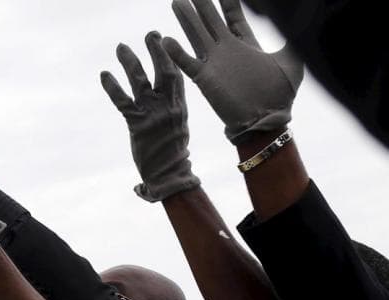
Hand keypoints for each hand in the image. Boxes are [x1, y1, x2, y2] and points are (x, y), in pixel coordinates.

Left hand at [101, 31, 200, 201]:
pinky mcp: (137, 124)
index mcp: (181, 107)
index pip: (177, 76)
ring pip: (140, 81)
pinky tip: (104, 74)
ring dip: (130, 62)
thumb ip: (172, 114)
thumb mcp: (178, 130)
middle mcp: (169, 107)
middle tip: (150, 35)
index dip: (171, 57)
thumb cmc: (173, 157)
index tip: (166, 42)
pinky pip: (122, 101)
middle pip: (164, 71)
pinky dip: (112, 86)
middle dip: (156, 50)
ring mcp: (153, 115)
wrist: (170, 177)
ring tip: (121, 47)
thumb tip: (167, 102)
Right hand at [162, 0, 302, 142]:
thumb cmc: (281, 95)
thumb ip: (294, 40)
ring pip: (197, 35)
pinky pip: (187, 63)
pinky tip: (165, 40)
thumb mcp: (292, 61)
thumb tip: (300, 20)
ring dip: (187, 20)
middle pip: (211, 21)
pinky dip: (176, 52)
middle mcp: (228, 51)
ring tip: (177, 2)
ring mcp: (215, 64)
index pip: (233, 16)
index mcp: (246, 44)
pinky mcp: (206, 79)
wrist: (266, 120)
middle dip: (202, 4)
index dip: (227, 1)